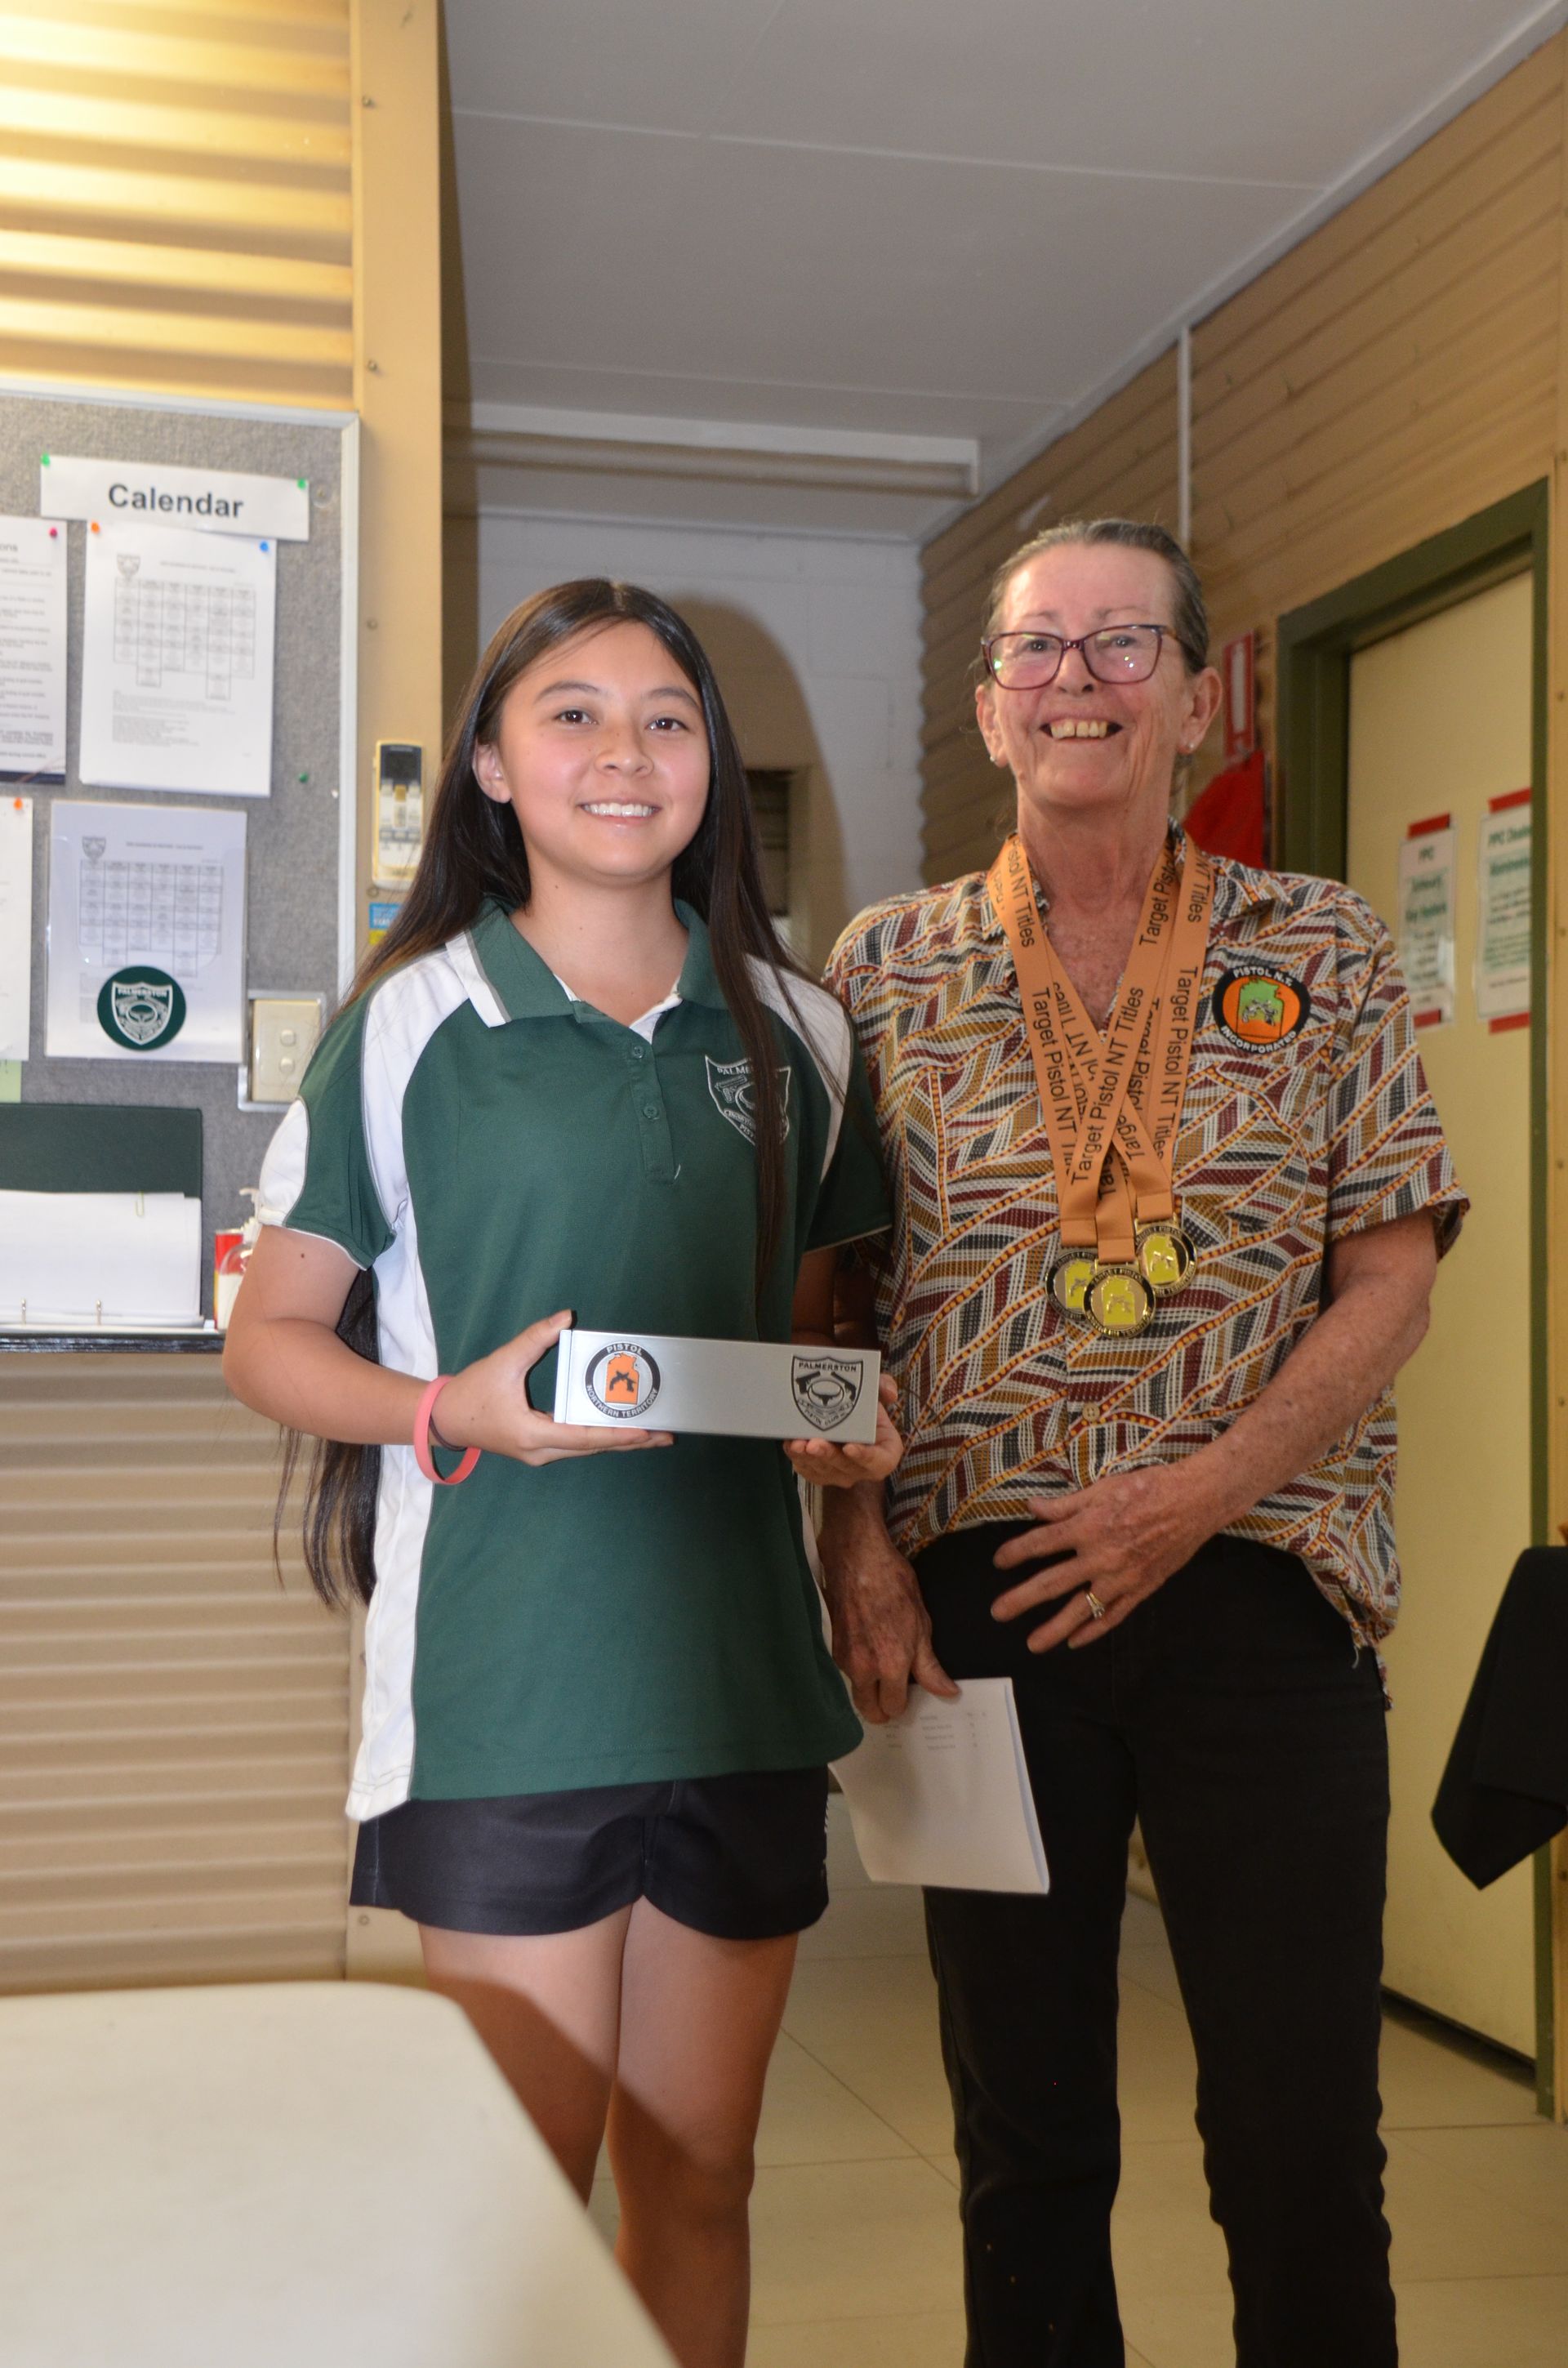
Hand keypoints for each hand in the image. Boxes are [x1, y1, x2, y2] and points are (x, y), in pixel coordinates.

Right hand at [434, 1311, 673, 1467]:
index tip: (646, 1431)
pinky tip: (620, 1430)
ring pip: (587, 1449)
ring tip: (652, 1435)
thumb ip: (534, 1338)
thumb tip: (565, 1316)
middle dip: (630, 1442)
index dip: (617, 1434)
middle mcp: (541, 1451)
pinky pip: (577, 1445)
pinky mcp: (539, 1449)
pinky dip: (600, 1438)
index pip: (584, 1437)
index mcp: (533, 1433)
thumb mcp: (503, 1361)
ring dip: (618, 1442)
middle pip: (593, 1448)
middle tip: (665, 1435)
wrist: (444, 1418)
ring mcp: (540, 1454)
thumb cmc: (472, 1391)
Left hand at [784, 1375, 901, 1488]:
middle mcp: (863, 1469)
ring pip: (824, 1471)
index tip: (849, 1447)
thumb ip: (884, 1387)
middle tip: (814, 1444)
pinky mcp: (820, 1474)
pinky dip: (798, 1459)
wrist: (844, 1415)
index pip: (879, 1462)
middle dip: (828, 1456)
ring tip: (797, 1444)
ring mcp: (840, 1474)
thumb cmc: (863, 1406)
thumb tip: (890, 1394)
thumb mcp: (875, 1392)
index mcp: (885, 1454)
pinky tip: (790, 1445)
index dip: (865, 1457)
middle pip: (846, 1468)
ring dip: (808, 1459)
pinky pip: (808, 1471)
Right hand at [819, 1489, 957, 1722]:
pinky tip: (867, 1646)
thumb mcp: (921, 1624)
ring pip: (857, 1689)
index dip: (904, 1704)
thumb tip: (946, 1692)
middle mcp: (863, 1668)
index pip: (894, 1707)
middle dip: (882, 1708)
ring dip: (868, 1686)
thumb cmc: (894, 1584)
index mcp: (891, 1665)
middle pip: (869, 1710)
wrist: (857, 1558)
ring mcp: (843, 1658)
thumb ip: (929, 1665)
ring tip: (882, 1664)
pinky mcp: (832, 1646)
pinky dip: (857, 1667)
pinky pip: (846, 1670)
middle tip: (895, 1694)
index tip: (910, 1694)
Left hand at [990, 1460, 1219, 1651]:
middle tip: (998, 1612)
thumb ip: (1065, 1504)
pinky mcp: (1141, 1589)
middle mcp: (1101, 1556)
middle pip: (1053, 1582)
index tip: (999, 1562)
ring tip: (1033, 1644)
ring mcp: (1121, 1577)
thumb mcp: (1103, 1488)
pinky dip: (1093, 1630)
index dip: (1016, 1553)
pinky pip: (1113, 1615)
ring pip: (1081, 1609)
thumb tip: (1032, 1508)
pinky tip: (1075, 1641)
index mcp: (1088, 1526)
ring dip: (1054, 1628)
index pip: (1041, 1544)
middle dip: (1022, 1599)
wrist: (1194, 1501)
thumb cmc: (1148, 1488)